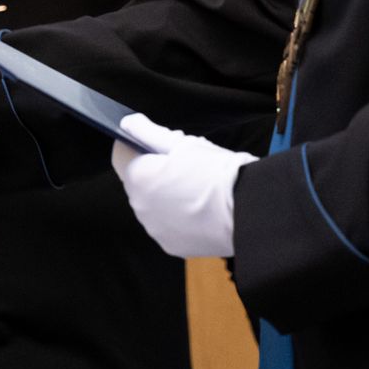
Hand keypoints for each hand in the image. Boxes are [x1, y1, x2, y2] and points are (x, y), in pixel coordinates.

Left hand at [110, 114, 256, 257]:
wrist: (247, 210)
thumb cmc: (216, 171)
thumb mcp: (184, 143)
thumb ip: (149, 131)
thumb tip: (127, 123)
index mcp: (139, 178)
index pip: (121, 155)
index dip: (137, 145)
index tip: (157, 144)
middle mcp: (140, 207)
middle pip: (139, 181)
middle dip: (155, 170)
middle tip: (186, 163)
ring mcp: (155, 229)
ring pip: (153, 204)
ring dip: (165, 195)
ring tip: (196, 187)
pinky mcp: (172, 245)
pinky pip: (167, 225)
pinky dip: (177, 216)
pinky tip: (200, 208)